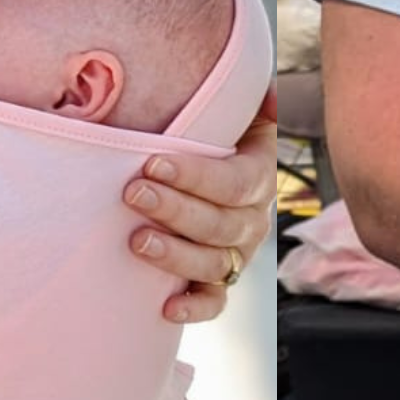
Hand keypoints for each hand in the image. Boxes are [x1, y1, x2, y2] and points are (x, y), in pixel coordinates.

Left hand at [124, 87, 277, 322]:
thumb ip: (247, 97)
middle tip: (134, 192)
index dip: (194, 175)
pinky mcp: (218, 281)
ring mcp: (237, 254)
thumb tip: (265, 90)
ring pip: (214, 263)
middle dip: (174, 208)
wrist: (214, 173)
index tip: (153, 162)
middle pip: (219, 224)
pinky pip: (215, 302)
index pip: (232, 182)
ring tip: (137, 240)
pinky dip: (194, 309)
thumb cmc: (217, 137)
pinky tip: (166, 307)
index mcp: (257, 178)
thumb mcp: (237, 111)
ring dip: (175, 255)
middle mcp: (252, 220)